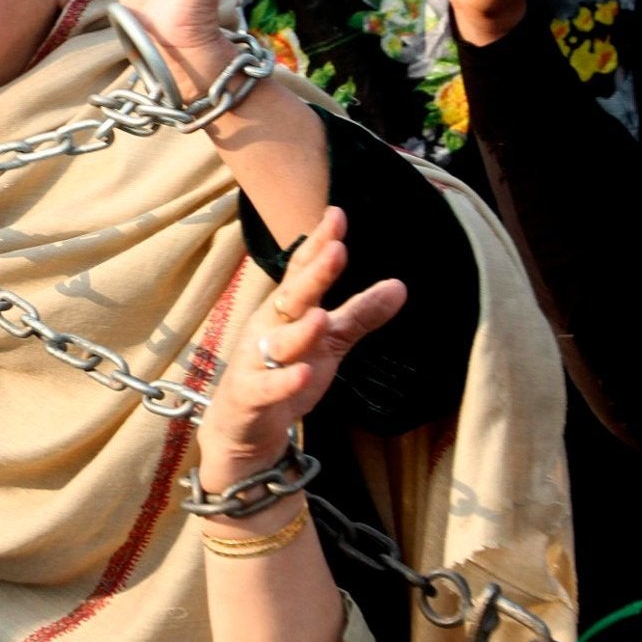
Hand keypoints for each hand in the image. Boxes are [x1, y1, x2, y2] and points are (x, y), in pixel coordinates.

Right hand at [200, 207, 406, 484]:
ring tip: (321, 316)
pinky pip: (267, 387)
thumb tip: (401, 285)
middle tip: (336, 248)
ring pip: (278, 342)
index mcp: (285, 311)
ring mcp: (256, 361)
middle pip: (291, 297)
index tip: (337, 214)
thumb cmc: (285, 373)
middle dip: (312, 274)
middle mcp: (268, 329)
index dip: (318, 244)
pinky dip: (284, 381)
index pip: (301, 271)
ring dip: (299, 330)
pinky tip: (304, 374)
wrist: (241, 427)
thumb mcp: (329, 342)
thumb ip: (359, 314)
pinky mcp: (250, 395)